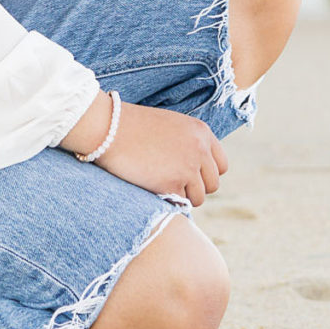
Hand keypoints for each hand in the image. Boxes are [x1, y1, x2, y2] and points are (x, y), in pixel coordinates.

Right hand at [61, 95, 227, 204]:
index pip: (221, 166)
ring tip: (160, 185)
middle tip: (173, 183)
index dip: (206, 174)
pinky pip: (179, 203)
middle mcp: (200, 149)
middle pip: (212, 184)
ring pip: (198, 197)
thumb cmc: (133, 126)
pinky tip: (152, 187)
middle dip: (195, 188)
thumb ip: (189, 144)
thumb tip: (196, 170)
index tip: (190, 176)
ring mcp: (188, 167)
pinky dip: (168, 200)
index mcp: (202, 132)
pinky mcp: (172, 183)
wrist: (108, 128)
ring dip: (182, 196)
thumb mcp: (170, 125)